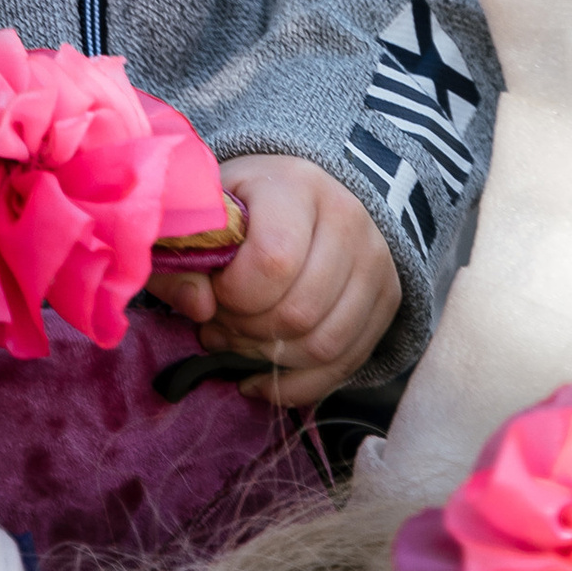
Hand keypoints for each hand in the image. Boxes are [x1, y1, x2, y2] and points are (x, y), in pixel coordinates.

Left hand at [146, 153, 398, 406]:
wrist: (305, 189)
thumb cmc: (243, 204)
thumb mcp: (203, 215)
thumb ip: (183, 259)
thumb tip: (198, 309)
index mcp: (297, 186)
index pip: (274, 261)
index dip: (234, 293)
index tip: (214, 288)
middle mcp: (349, 220)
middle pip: (299, 312)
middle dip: (246, 330)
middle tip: (219, 320)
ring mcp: (376, 262)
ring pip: (325, 344)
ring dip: (269, 357)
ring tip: (236, 338)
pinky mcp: (388, 299)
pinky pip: (345, 365)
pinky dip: (296, 384)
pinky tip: (257, 378)